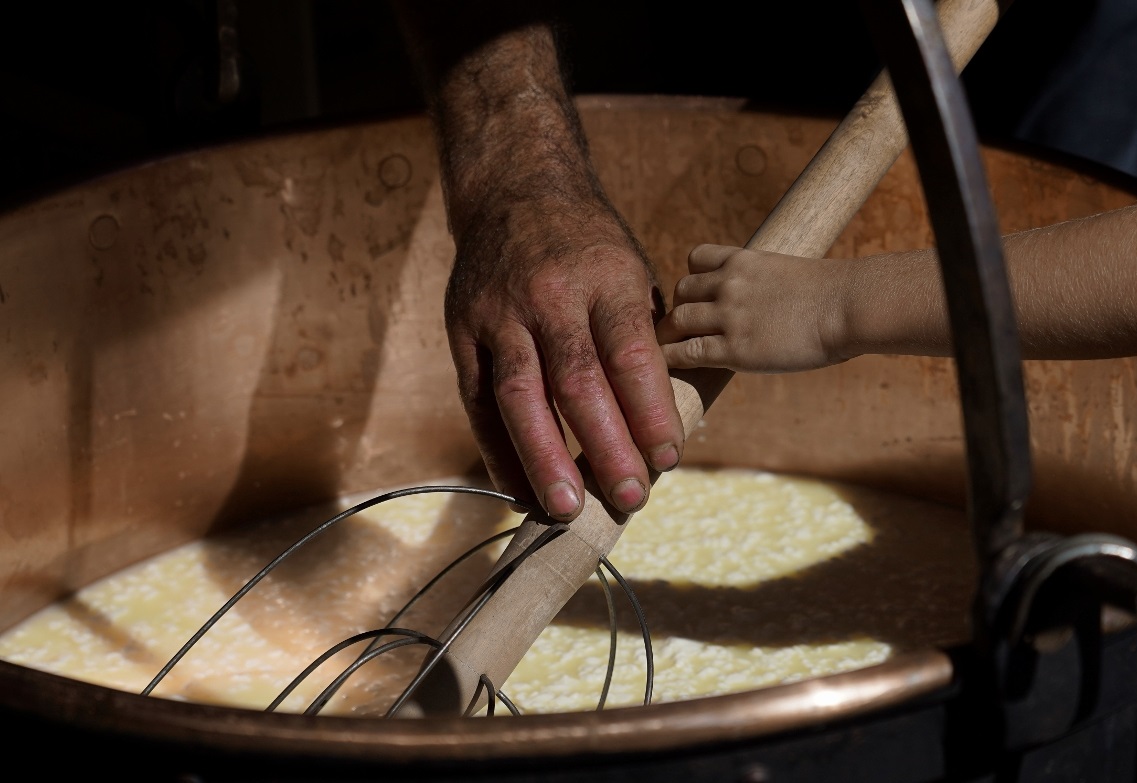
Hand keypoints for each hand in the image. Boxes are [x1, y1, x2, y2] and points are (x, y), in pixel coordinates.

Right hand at [445, 192, 682, 520]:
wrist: (515, 190)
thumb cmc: (589, 247)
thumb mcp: (631, 271)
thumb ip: (644, 338)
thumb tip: (664, 421)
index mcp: (605, 278)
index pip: (630, 352)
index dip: (650, 410)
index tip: (669, 458)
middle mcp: (549, 296)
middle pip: (576, 381)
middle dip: (605, 446)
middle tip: (629, 498)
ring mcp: (499, 314)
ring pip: (519, 395)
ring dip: (543, 457)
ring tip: (566, 509)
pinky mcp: (463, 331)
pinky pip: (478, 401)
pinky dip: (497, 450)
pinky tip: (519, 491)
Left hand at [657, 244, 850, 373]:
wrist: (850, 307)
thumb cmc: (835, 296)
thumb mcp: (791, 275)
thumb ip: (767, 285)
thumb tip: (770, 303)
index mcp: (743, 260)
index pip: (696, 258)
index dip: (693, 279)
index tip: (696, 296)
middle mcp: (729, 283)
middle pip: (682, 291)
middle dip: (680, 309)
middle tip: (681, 330)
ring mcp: (729, 315)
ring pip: (677, 321)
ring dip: (669, 336)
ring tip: (668, 350)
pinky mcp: (734, 348)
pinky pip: (686, 352)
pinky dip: (671, 359)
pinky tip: (669, 368)